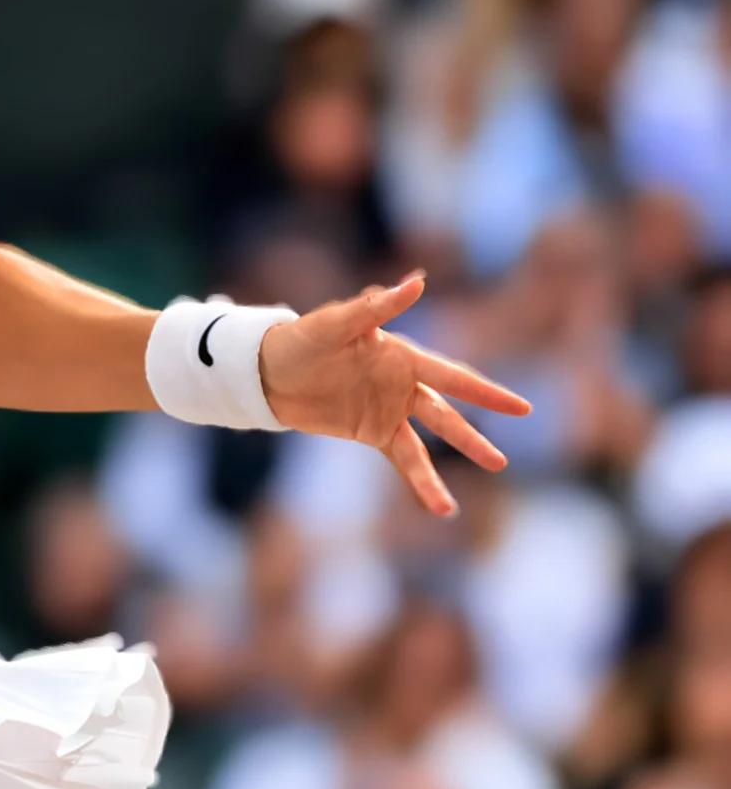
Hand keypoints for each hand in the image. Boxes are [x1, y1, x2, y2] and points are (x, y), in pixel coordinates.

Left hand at [257, 272, 530, 517]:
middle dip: (474, 436)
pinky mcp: (371, 431)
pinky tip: (439, 506)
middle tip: (502, 462)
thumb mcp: (336, 323)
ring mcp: (389, 409)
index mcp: (402, 356)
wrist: (267, 369)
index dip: (485, 393)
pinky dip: (420, 480)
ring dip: (450, 463)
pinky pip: (402, 458)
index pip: (452, 377)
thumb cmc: (302, 338)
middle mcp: (402, 383)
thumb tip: (416, 282)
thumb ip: (376, 308)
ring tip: (473, 493)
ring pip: (429, 440)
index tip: (521, 408)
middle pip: (447, 413)